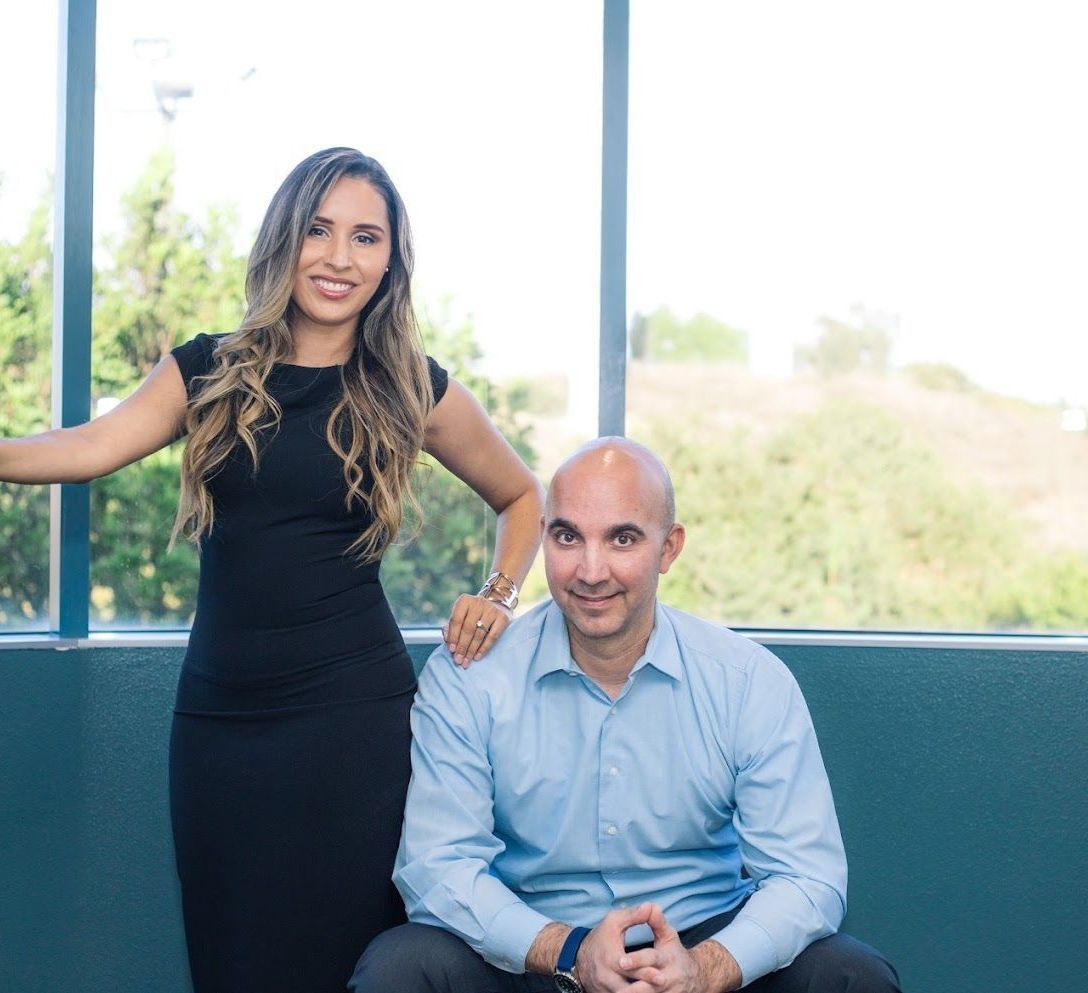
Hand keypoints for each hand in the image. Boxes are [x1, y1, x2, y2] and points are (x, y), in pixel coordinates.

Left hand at [442, 593, 512, 666]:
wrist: (495, 605)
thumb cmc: (472, 614)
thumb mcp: (460, 615)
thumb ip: (451, 626)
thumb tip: (446, 639)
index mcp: (464, 601)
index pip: (456, 620)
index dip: (453, 636)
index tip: (451, 650)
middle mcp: (478, 603)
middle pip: (468, 628)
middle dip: (462, 646)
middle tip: (458, 660)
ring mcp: (492, 610)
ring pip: (479, 634)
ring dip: (472, 650)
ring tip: (467, 661)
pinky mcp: (502, 618)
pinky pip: (492, 637)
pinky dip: (484, 648)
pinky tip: (478, 656)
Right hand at [573, 904, 654, 992]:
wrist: (578, 957)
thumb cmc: (601, 937)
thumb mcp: (614, 921)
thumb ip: (633, 915)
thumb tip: (651, 907)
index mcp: (610, 959)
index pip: (630, 969)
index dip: (646, 973)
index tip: (661, 976)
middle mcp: (606, 978)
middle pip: (629, 988)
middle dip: (647, 987)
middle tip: (663, 984)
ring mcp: (605, 990)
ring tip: (656, 992)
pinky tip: (644, 992)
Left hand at [615, 904, 741, 992]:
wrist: (693, 978)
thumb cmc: (674, 953)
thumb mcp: (668, 936)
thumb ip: (657, 923)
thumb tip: (650, 905)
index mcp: (668, 959)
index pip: (652, 959)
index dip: (637, 960)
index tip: (621, 962)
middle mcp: (669, 979)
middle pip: (650, 984)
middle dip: (633, 987)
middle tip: (616, 987)